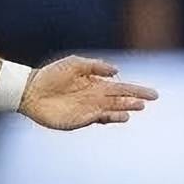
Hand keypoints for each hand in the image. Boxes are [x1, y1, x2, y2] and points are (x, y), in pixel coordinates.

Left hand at [20, 56, 157, 130]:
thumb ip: (95, 66)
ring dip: (124, 110)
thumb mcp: (74, 63)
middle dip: (133, 101)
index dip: (137, 91)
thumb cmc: (50, 75)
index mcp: (96, 84)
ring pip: (111, 111)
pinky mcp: (78, 120)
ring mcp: (87, 110)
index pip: (121, 88)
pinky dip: (109, 117)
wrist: (30, 90)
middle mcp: (95, 98)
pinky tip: (118, 116)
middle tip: (146, 101)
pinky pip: (97, 119)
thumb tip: (116, 70)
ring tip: (135, 108)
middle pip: (119, 101)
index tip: (153, 94)